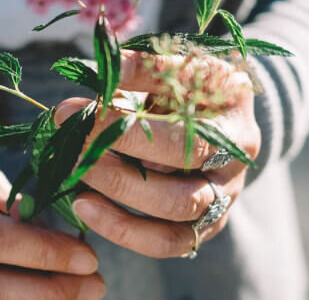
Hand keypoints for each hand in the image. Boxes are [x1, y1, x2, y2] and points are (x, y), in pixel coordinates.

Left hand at [55, 50, 259, 257]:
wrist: (221, 117)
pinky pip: (165, 242)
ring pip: (173, 211)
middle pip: (179, 167)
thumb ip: (141, 69)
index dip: (125, 124)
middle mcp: (235, 161)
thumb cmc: (193, 86)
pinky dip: (122, 230)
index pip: (181, 129)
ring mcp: (223, 197)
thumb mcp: (176, 66)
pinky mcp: (203, 225)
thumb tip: (96, 74)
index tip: (74, 109)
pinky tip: (85, 206)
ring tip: (76, 170)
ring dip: (118, 193)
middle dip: (117, 158)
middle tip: (73, 141)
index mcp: (233, 116)